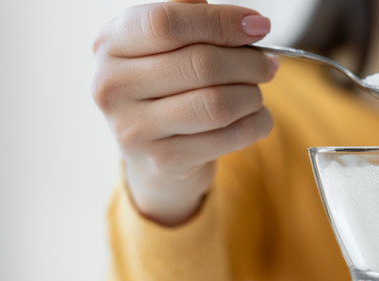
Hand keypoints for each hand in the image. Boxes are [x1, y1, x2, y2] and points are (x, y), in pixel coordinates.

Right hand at [91, 0, 276, 224]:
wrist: (154, 156)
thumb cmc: (166, 88)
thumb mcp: (165, 48)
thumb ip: (194, 22)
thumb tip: (247, 22)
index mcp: (110, 44)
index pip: (167, 23)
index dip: (220, 22)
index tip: (258, 26)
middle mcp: (112, 86)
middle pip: (200, 64)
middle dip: (248, 62)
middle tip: (268, 64)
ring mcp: (134, 128)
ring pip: (218, 104)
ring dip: (252, 95)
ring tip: (256, 92)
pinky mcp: (164, 160)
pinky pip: (230, 136)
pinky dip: (256, 123)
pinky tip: (257, 116)